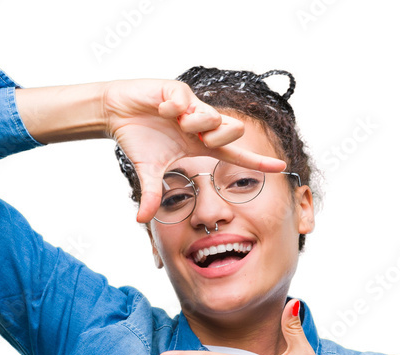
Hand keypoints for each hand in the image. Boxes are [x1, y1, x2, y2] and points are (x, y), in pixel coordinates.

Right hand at [102, 79, 287, 222]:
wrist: (118, 112)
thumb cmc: (139, 140)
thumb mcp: (148, 171)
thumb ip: (152, 195)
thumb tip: (141, 220)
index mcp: (200, 145)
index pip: (235, 155)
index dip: (258, 162)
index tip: (281, 167)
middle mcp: (202, 125)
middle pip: (230, 132)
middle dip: (219, 136)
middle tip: (197, 137)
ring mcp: (192, 106)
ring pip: (212, 115)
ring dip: (195, 121)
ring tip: (176, 121)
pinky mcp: (179, 90)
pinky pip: (186, 99)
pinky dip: (174, 107)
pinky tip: (162, 109)